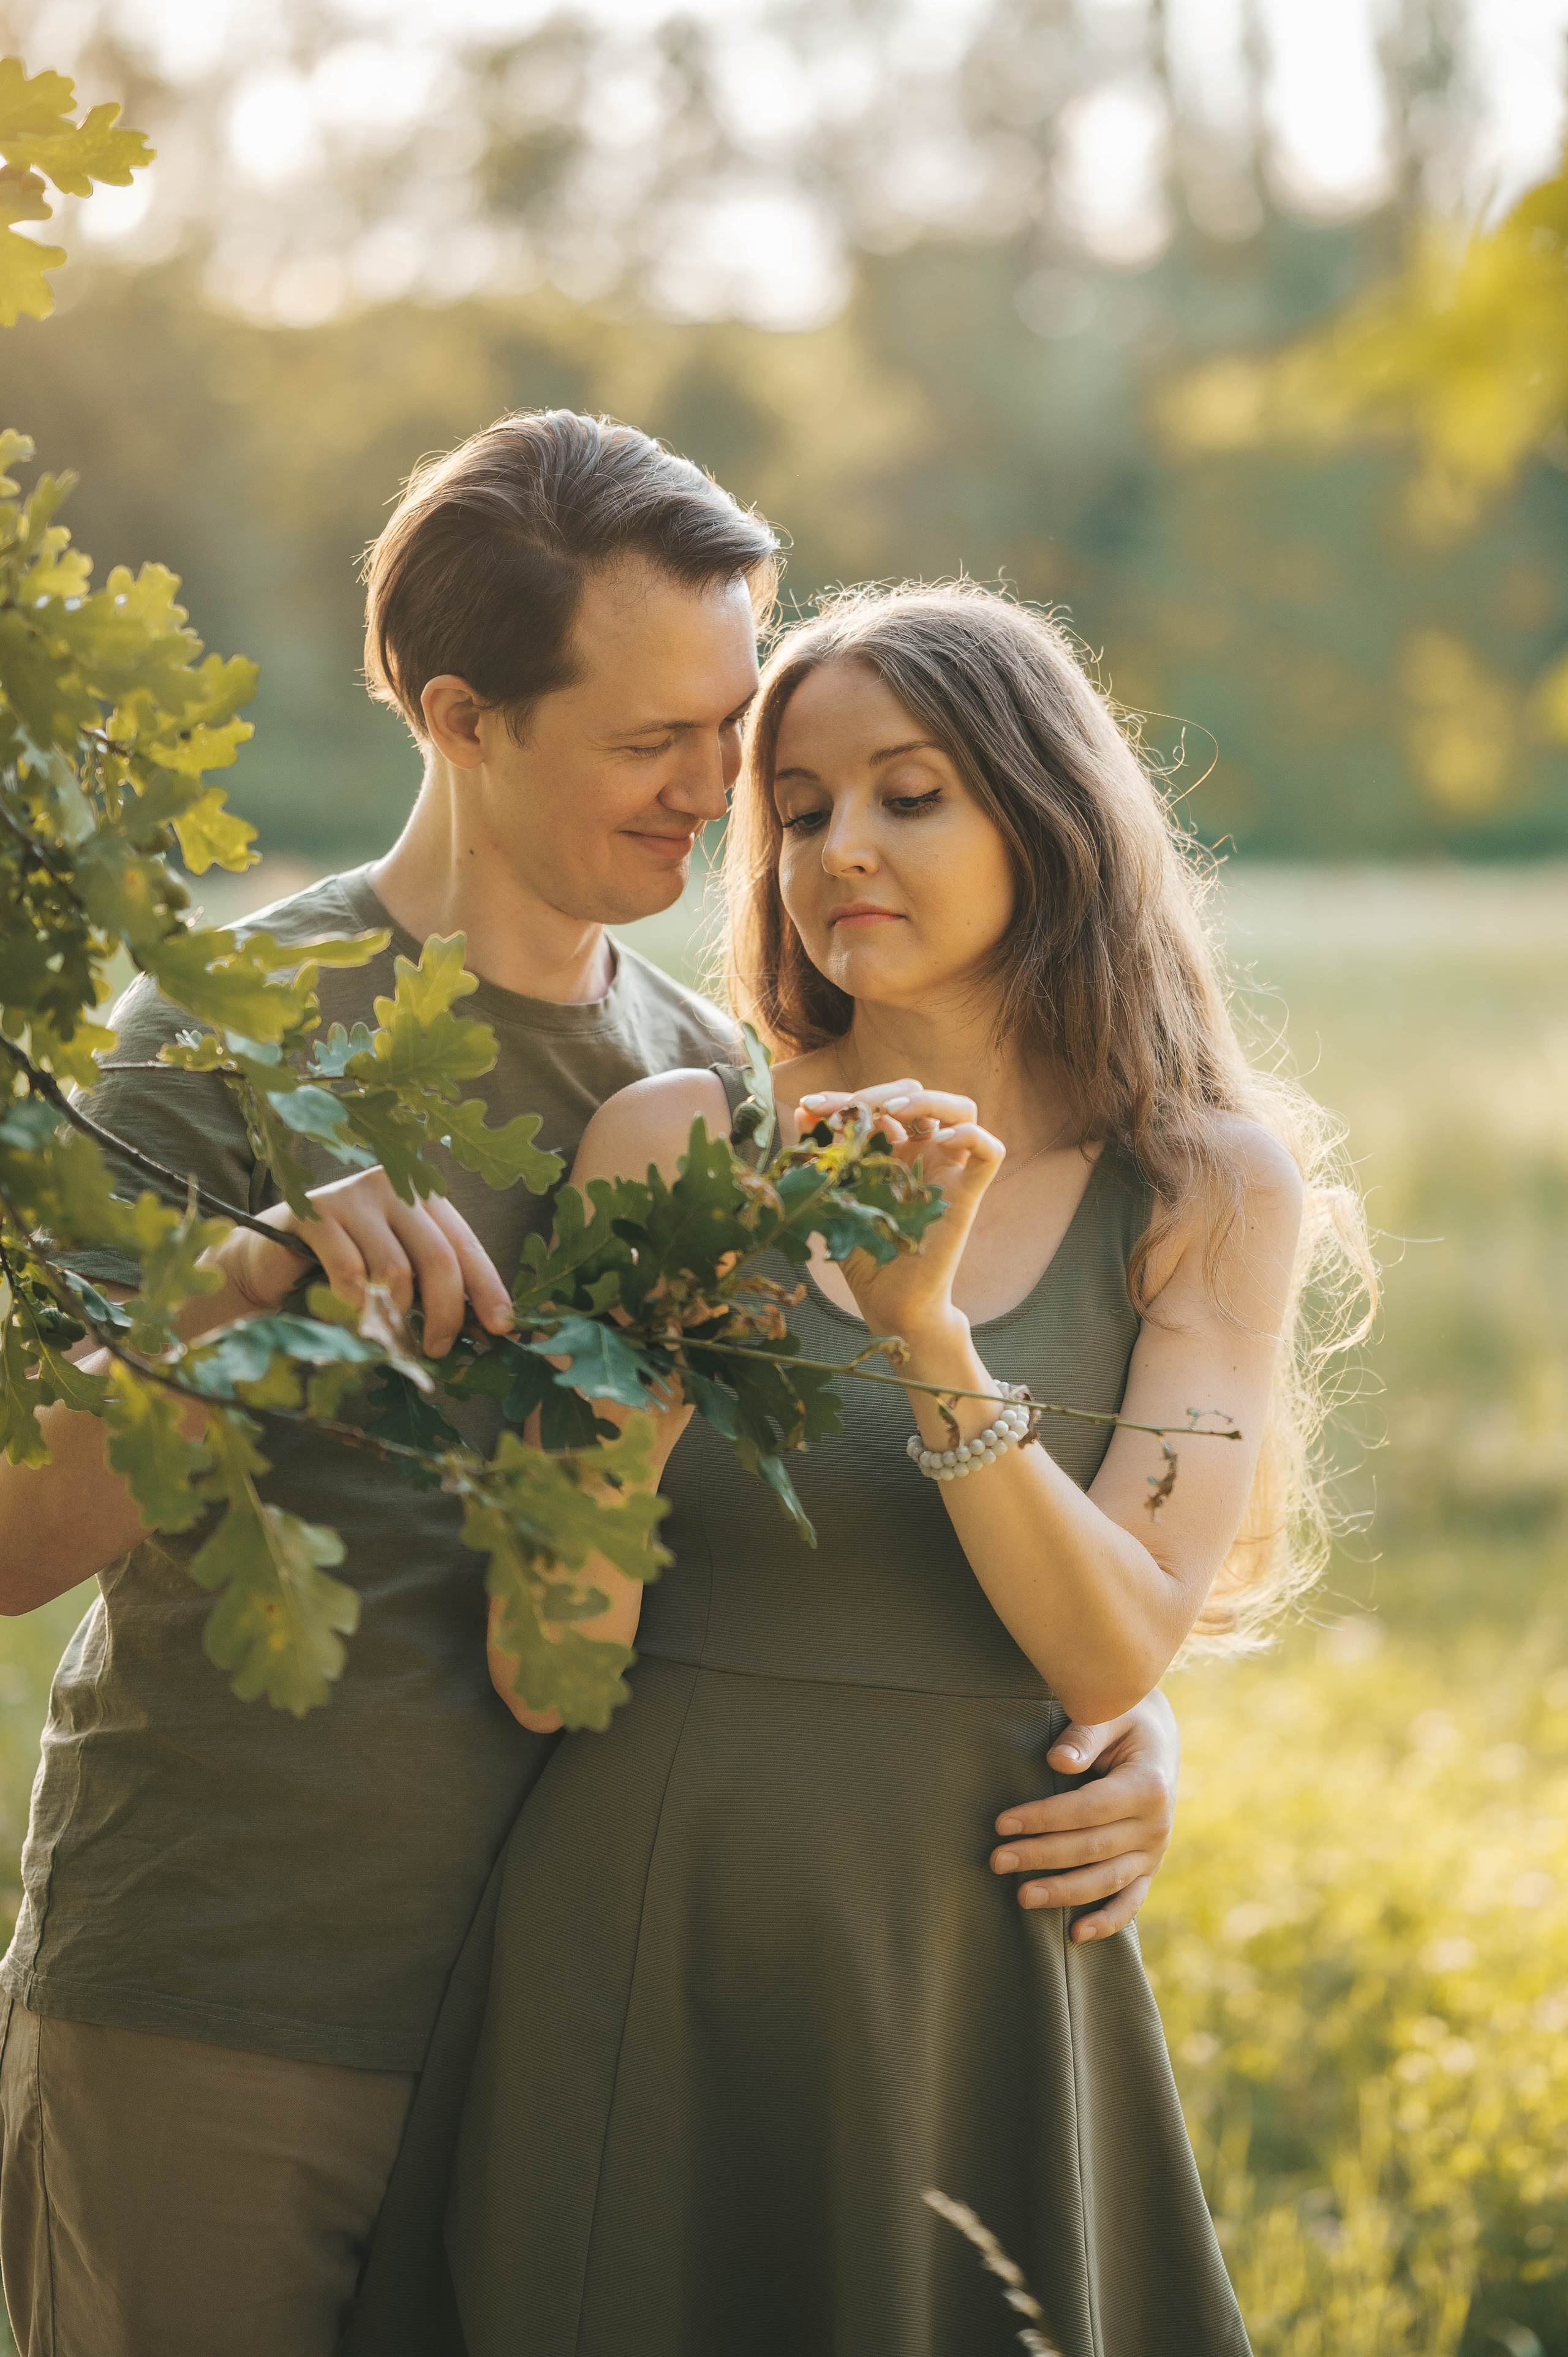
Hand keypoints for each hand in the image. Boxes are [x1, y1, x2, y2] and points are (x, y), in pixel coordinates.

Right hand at [210, 1167, 513, 1356]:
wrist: (273, 1259)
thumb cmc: (350, 1268)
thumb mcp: (401, 1271)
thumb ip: (436, 1286)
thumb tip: (488, 1329)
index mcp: (425, 1197)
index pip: (466, 1245)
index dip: (487, 1288)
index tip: (500, 1328)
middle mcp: (395, 1187)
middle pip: (438, 1258)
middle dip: (445, 1314)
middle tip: (439, 1350)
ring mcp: (353, 1195)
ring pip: (395, 1269)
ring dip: (396, 1315)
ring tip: (388, 1333)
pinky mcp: (315, 1213)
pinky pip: (349, 1270)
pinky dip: (356, 1302)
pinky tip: (352, 1311)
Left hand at [794, 1079, 1003, 1342]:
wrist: (889, 1302)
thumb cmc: (862, 1254)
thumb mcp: (834, 1195)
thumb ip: (824, 1154)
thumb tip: (805, 1110)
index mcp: (893, 1151)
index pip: (879, 1106)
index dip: (846, 1099)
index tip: (811, 1106)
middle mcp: (924, 1154)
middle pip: (918, 1097)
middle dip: (879, 1094)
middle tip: (848, 1109)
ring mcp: (948, 1171)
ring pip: (961, 1110)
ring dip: (928, 1101)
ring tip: (892, 1113)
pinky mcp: (968, 1194)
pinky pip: (989, 1152)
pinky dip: (971, 1135)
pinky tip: (940, 1139)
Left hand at [988, 1689, 1178, 1941]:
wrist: (1157, 1737)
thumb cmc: (1124, 1719)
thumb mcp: (1110, 1713)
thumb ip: (1084, 1736)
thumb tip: (1057, 1760)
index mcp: (1148, 1786)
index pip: (1087, 1809)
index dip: (1043, 1818)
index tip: (1002, 1823)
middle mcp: (1156, 1825)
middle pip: (1091, 1848)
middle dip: (1040, 1855)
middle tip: (996, 1860)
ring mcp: (1155, 1851)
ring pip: (1106, 1880)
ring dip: (1063, 1892)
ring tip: (1021, 1896)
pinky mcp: (1148, 1867)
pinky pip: (1130, 1901)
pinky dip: (1107, 1921)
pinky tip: (1075, 1934)